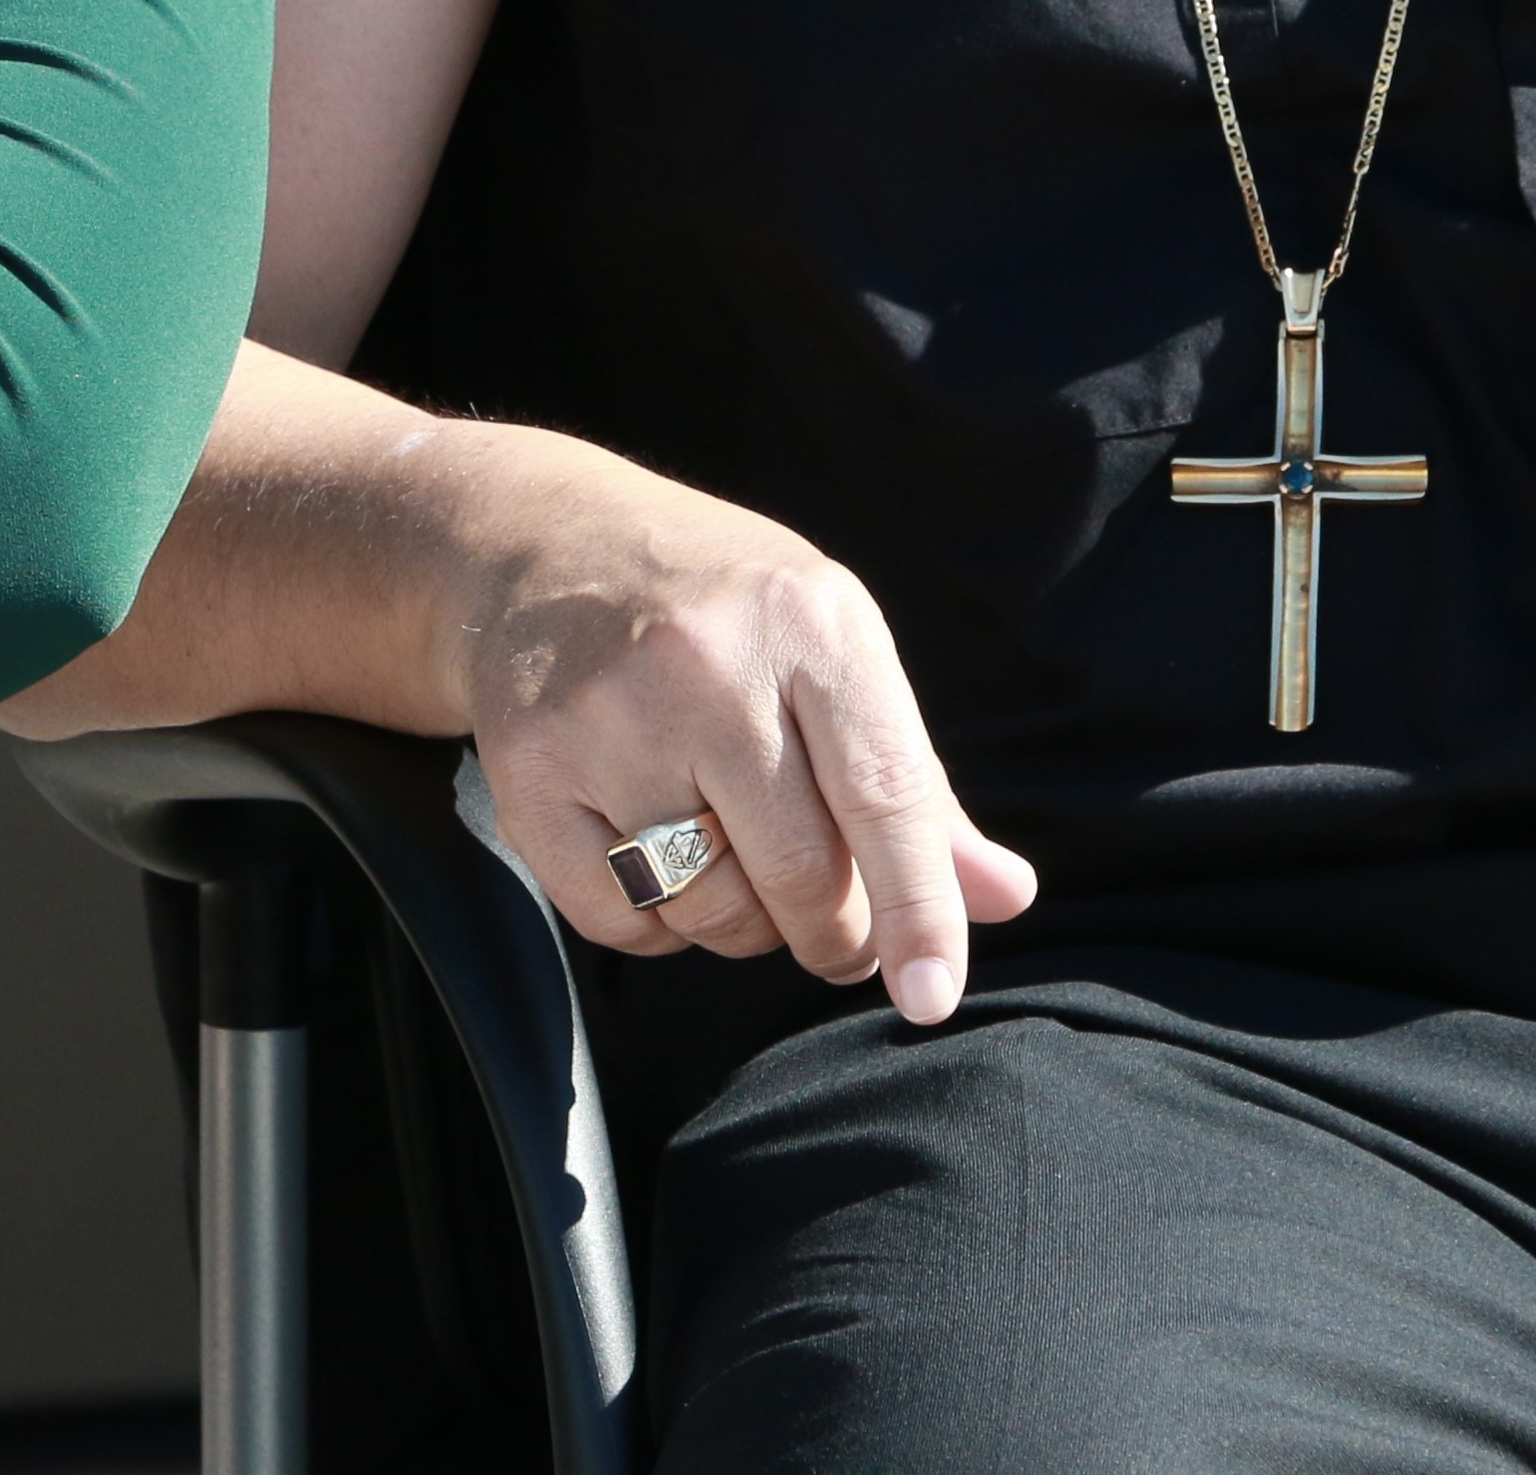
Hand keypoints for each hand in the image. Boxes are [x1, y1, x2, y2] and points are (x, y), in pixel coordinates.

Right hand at [446, 432, 1036, 1025]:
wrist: (540, 539)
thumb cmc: (722, 609)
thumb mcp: (832, 652)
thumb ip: (915, 785)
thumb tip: (1006, 899)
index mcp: (809, 624)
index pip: (884, 795)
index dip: (919, 909)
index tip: (934, 997)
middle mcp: (706, 666)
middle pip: (799, 876)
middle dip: (832, 932)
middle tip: (832, 925)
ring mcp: (606, 720)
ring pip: (709, 912)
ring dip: (740, 923)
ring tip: (730, 852)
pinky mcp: (529, 773)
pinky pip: (622, 924)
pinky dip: (656, 924)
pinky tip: (655, 850)